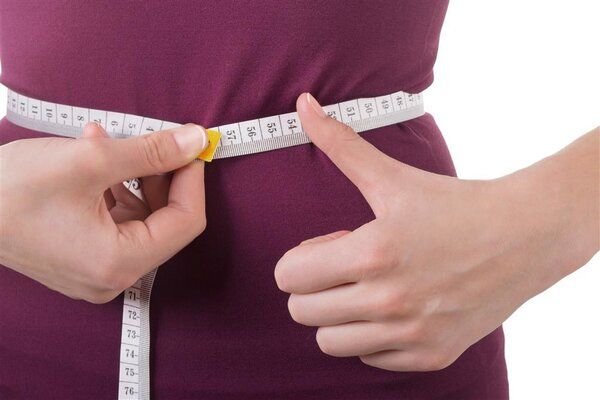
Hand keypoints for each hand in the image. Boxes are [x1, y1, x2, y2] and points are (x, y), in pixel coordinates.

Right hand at [0, 122, 207, 302]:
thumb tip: (195, 140)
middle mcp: (112, 277)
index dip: (192, 179)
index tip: (189, 146)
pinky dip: (115, 189)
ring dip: (135, 177)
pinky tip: (96, 157)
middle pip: (166, 222)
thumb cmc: (9, 190)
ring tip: (107, 143)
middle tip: (154, 139)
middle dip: (162, 175)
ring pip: (142, 219)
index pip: (185, 221)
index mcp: (119, 263)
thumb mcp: (89, 161)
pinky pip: (117, 222)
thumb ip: (150, 151)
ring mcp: (97, 272)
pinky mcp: (84, 259)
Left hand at [275, 93, 598, 370]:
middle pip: (301, 312)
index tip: (324, 249)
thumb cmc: (455, 204)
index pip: (288, 276)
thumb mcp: (392, 177)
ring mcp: (411, 333)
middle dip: (313, 286)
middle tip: (343, 268)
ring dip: (338, 315)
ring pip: (330, 342)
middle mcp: (389, 300)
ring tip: (364, 290)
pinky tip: (392, 310)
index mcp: (372, 253)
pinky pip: (370, 358)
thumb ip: (340, 144)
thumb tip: (302, 104)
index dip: (298, 259)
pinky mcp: (431, 354)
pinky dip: (372, 337)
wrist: (525, 236)